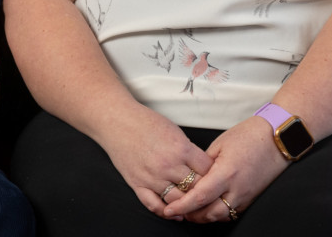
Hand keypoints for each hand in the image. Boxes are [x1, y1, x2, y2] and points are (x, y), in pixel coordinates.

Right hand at [98, 106, 213, 219]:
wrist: (116, 120)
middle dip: (204, 190)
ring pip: (179, 201)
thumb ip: (188, 148)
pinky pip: (155, 206)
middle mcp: (168, 165)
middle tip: (207, 193)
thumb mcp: (173, 129)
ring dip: (188, 204)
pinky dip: (167, 213)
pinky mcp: (138, 184)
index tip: (215, 176)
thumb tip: (200, 165)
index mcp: (180, 148)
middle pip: (197, 187)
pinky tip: (174, 213)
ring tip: (193, 204)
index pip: (208, 170)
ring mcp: (153, 177)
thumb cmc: (144, 121)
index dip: (214, 173)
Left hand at [163, 116, 287, 222]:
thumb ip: (205, 163)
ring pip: (221, 216)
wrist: (275, 139)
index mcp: (225, 173)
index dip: (182, 206)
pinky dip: (218, 213)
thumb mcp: (219, 144)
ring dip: (204, 216)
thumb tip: (193, 176)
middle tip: (176, 211)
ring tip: (190, 211)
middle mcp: (237, 189)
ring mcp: (246, 196)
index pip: (199, 197)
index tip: (169, 210)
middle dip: (191, 215)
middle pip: (210, 213)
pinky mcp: (251, 198)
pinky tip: (209, 207)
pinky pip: (232, 212)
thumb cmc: (247, 136)